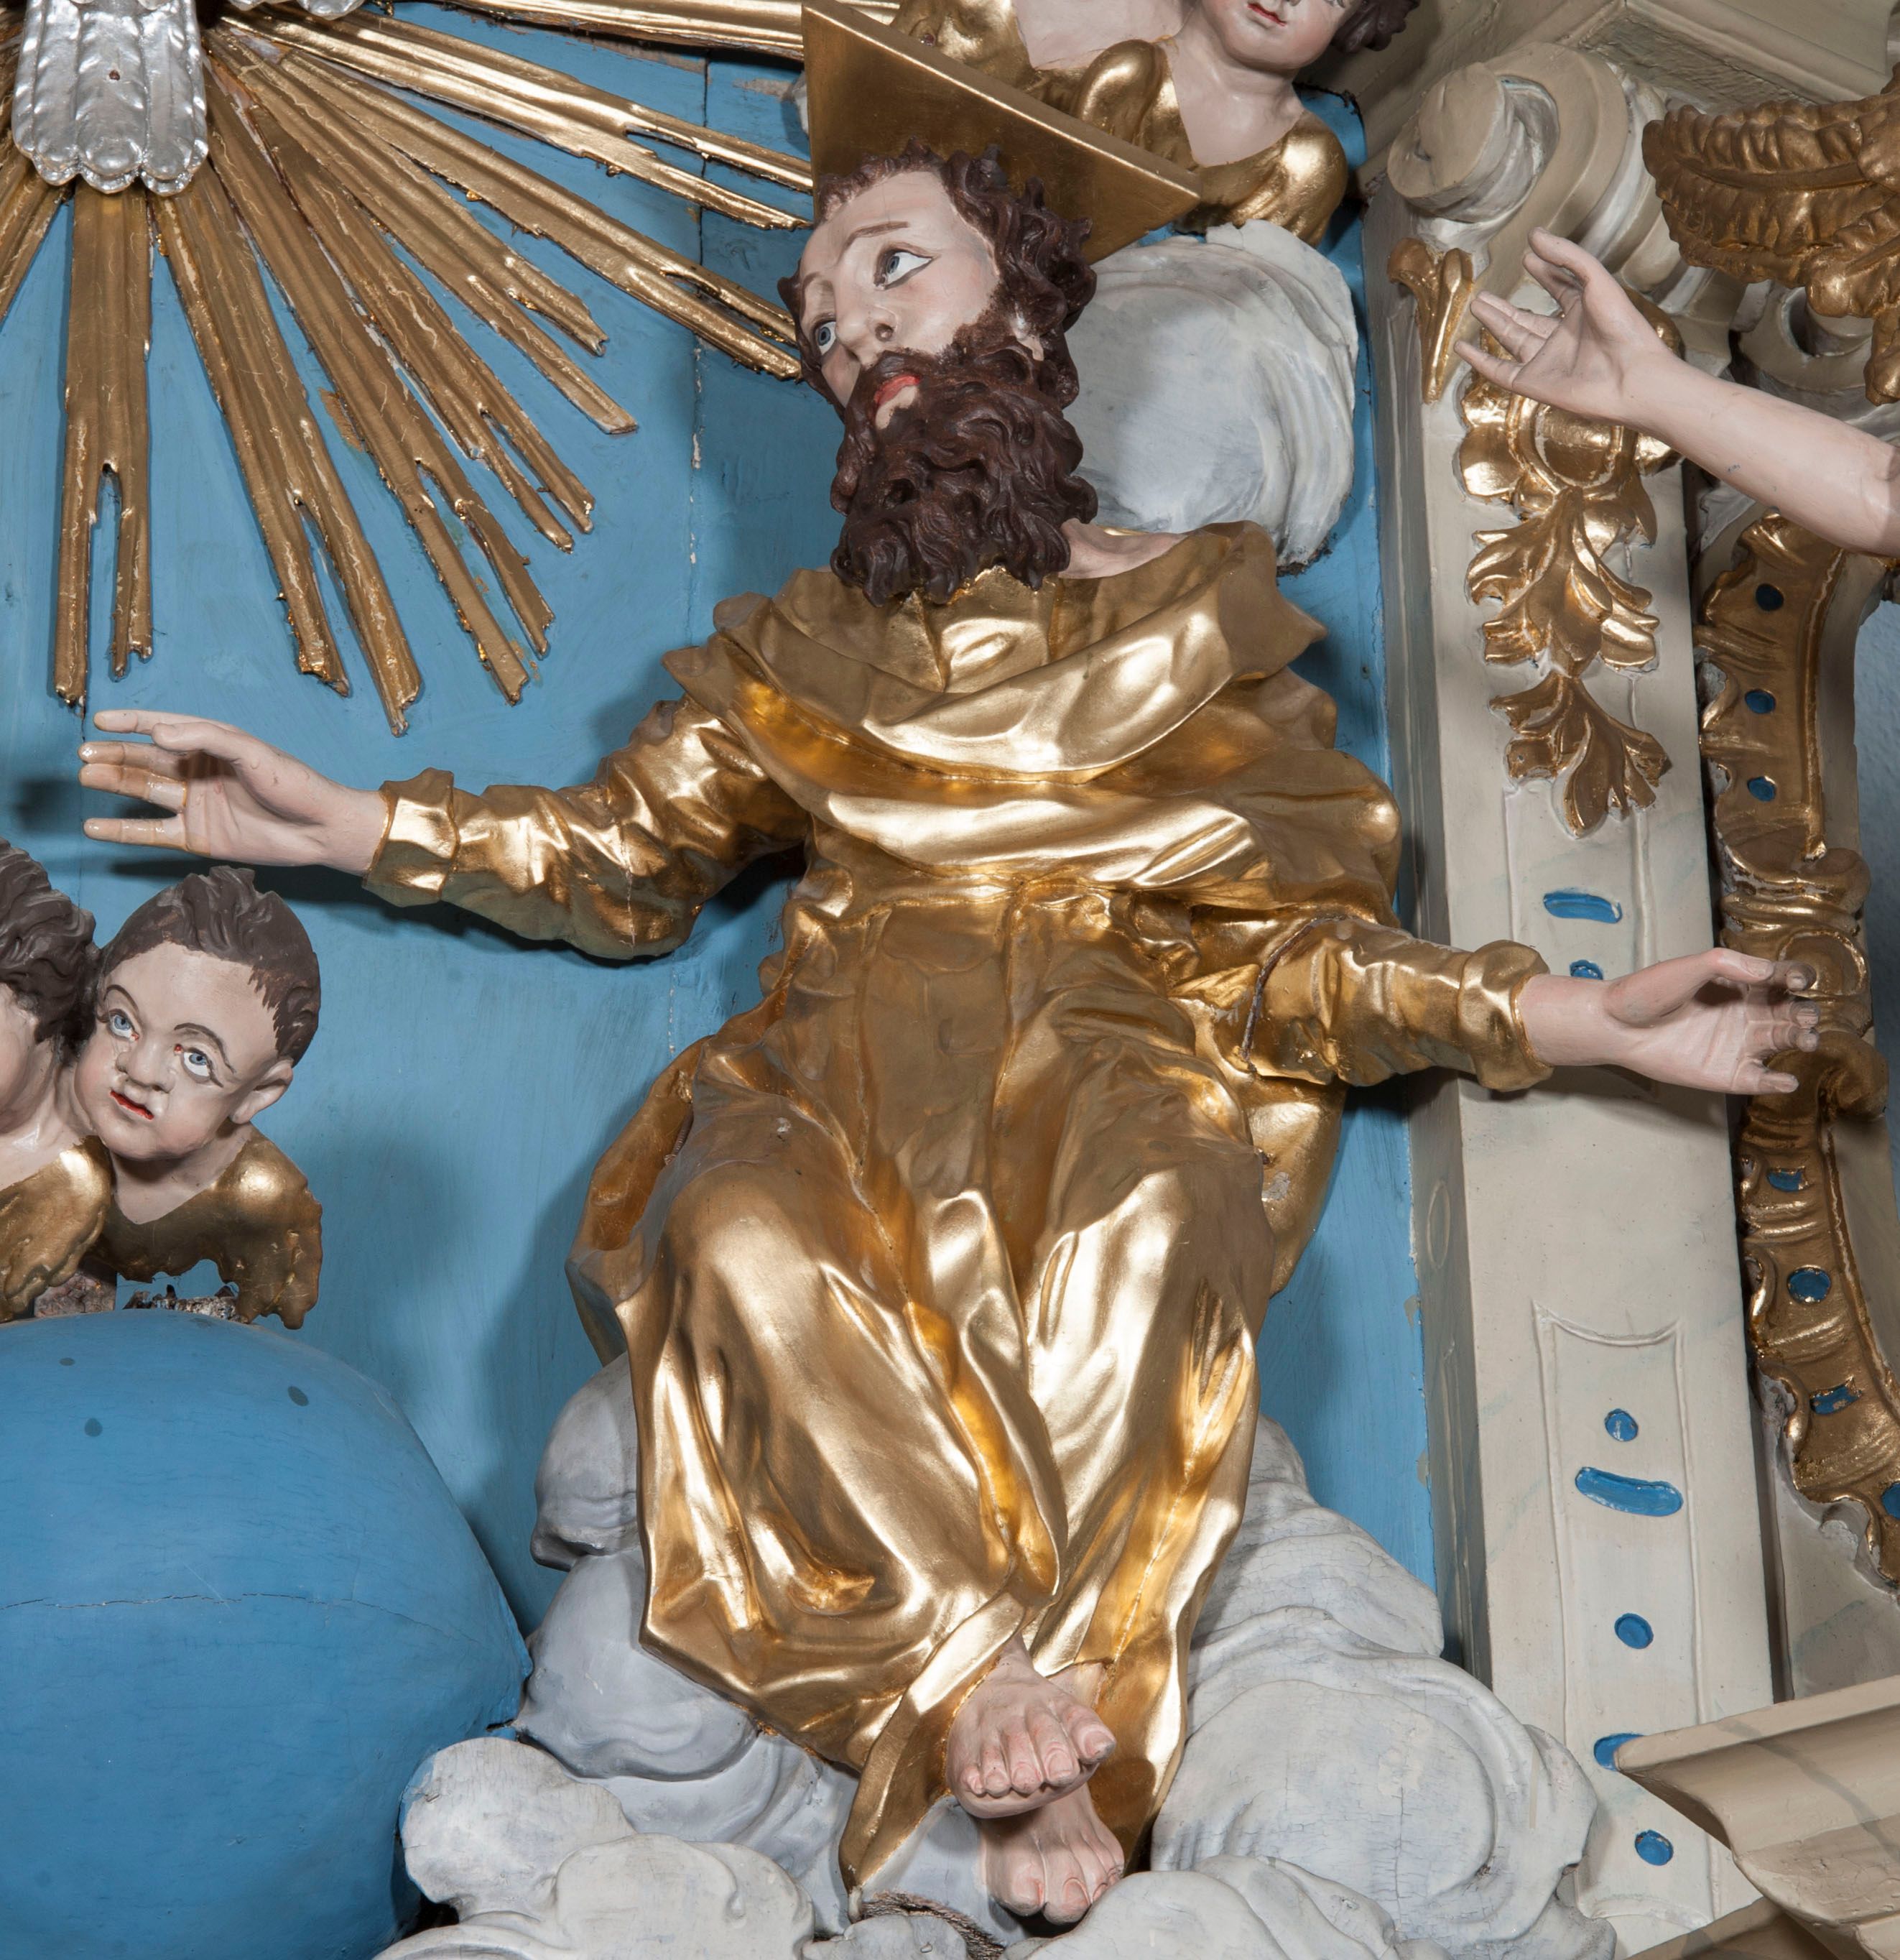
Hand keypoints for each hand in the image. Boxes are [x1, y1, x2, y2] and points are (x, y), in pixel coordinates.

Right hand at [78, 710, 386, 874]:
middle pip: (146, 760)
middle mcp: (198, 772)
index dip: (132, 723)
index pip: (163, 728)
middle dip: (114, 755)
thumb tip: (158, 734)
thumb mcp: (251, 751)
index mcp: (212, 744)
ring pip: (144, 791)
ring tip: (85, 777)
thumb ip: (205, 737)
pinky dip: (121, 831)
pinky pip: (151, 832)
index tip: (101, 720)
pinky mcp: (195, 837)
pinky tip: (93, 827)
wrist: (319, 829)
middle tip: (84, 753)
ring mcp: (194, 805)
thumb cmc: (292, 782)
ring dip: (114, 783)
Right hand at [1455, 228, 1676, 425]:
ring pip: (1512, 338)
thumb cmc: (1622, 327)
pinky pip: (1500, 371)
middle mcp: (1562, 336)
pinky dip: (1480, 361)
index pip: (1558, 288)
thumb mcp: (1596, 280)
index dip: (1544, 272)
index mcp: (1583, 311)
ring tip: (1476, 304)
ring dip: (1493, 322)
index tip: (1530, 256)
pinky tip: (1463, 348)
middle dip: (1504, 305)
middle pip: (1526, 317)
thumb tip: (1533, 236)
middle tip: (1483, 293)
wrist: (1630, 376)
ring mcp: (1546, 361)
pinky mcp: (1533, 383)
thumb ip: (1566, 257)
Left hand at [1519, 949, 1819, 1095]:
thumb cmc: (1648, 991)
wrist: (1616, 1025)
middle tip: (1804, 1016)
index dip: (1797, 977)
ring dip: (1802, 1040)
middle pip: (1793, 1012)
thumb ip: (1730, 965)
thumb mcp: (1690, 967)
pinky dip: (1778, 1082)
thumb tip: (1771, 971)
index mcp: (1743, 983)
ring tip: (1805, 1040)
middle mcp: (1749, 1013)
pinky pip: (1762, 1080)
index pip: (1784, 978)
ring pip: (1785, 1042)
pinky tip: (1784, 1079)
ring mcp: (1741, 1044)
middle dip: (1806, 1013)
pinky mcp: (1729, 1073)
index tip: (1795, 980)